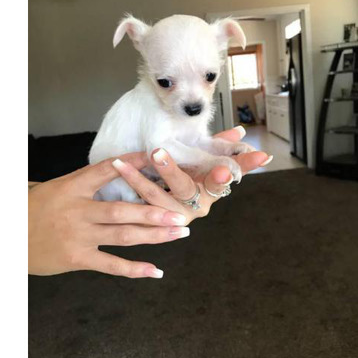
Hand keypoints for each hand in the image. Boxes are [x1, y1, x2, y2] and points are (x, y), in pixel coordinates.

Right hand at [28, 153, 190, 277]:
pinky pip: (111, 265)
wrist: (5, 238)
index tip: (157, 157)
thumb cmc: (32, 210)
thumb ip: (85, 182)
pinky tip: (155, 270)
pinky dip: (134, 269)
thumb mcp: (55, 188)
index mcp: (72, 187)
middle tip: (182, 213)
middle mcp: (78, 211)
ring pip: (123, 236)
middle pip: (123, 210)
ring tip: (179, 233)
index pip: (107, 170)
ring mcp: (79, 236)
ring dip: (154, 235)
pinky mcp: (77, 258)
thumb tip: (118, 166)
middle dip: (155, 212)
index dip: (133, 163)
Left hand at [110, 128, 271, 223]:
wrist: (170, 217)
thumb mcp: (209, 164)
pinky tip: (115, 172)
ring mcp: (172, 217)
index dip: (223, 177)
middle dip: (171, 171)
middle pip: (184, 188)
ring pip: (155, 198)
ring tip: (121, 162)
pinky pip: (138, 206)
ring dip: (138, 179)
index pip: (222, 180)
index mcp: (212, 191)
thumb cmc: (193, 181)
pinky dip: (126, 188)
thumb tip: (241, 132)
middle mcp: (195, 207)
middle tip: (157, 152)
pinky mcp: (153, 224)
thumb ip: (223, 148)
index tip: (223, 170)